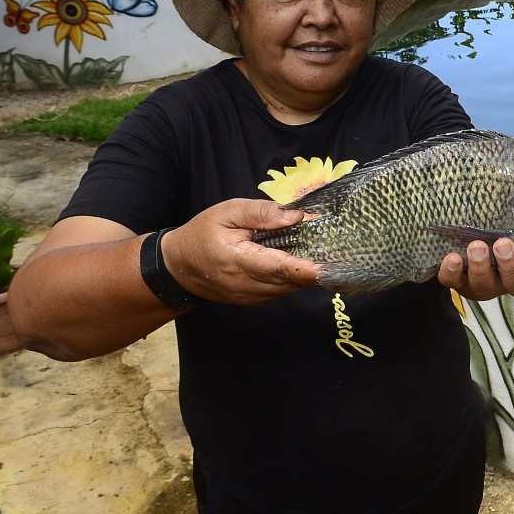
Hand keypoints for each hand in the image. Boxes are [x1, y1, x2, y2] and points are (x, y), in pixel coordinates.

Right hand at [161, 198, 319, 305]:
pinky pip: (278, 291)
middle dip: (311, 269)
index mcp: (237, 260)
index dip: (303, 269)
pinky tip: (300, 264)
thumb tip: (297, 216)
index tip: (325, 266)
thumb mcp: (228, 212)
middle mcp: (245, 285)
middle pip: (287, 281)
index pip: (277, 268)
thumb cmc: (203, 233)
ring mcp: (248, 297)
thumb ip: (262, 213)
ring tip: (320, 255)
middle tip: (334, 252)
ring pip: (286, 289)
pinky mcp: (251, 301)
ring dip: (303, 275)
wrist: (178, 265)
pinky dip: (291, 279)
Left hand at [436, 129, 513, 300]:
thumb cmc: (479, 192)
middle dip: (513, 264)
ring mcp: (480, 275)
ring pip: (489, 286)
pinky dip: (454, 273)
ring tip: (476, 245)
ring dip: (483, 268)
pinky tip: (451, 257)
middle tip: (504, 243)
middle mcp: (507, 264)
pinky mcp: (455, 278)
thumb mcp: (496, 174)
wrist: (436, 202)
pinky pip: (455, 283)